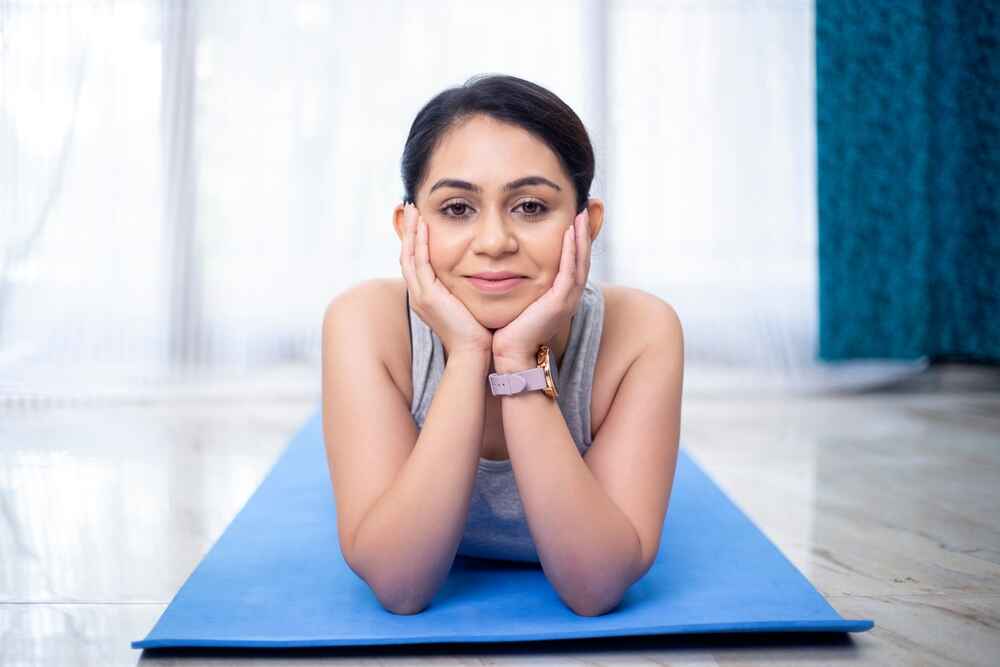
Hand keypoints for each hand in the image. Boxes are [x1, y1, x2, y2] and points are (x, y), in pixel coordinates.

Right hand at [399, 202, 492, 358]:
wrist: (474, 352)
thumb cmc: (478, 331)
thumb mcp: (469, 303)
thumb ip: (467, 288)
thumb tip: (481, 274)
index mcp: (427, 296)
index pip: (417, 262)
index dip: (416, 240)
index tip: (421, 220)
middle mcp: (419, 294)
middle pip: (407, 255)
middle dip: (409, 230)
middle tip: (411, 207)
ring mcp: (420, 295)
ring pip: (409, 255)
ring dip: (411, 231)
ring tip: (413, 209)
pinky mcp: (426, 296)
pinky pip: (420, 262)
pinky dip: (420, 242)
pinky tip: (424, 225)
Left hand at [492, 208, 591, 369]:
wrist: (509, 355)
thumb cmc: (508, 329)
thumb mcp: (518, 299)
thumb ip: (520, 283)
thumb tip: (507, 267)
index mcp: (560, 296)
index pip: (573, 262)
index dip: (576, 241)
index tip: (572, 218)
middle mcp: (568, 297)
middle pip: (582, 259)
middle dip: (584, 233)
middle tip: (584, 209)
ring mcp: (567, 300)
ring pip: (580, 262)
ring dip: (581, 237)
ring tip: (579, 215)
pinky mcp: (560, 303)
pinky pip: (570, 272)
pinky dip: (571, 252)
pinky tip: (569, 233)